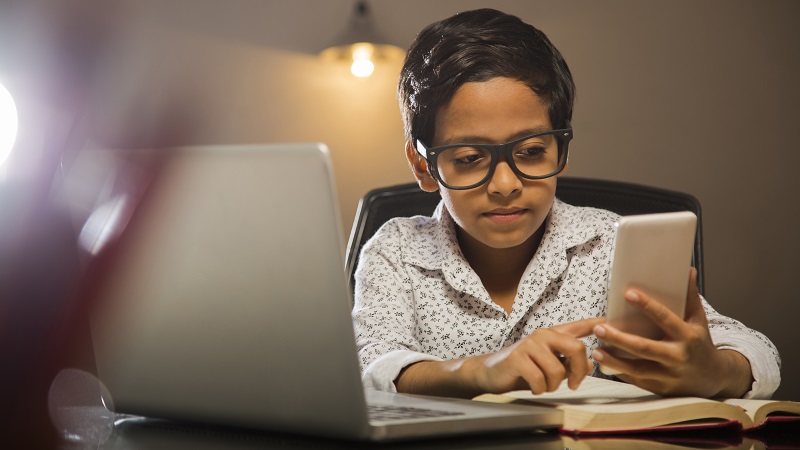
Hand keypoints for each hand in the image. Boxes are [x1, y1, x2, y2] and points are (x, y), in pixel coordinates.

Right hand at [471, 317, 603, 394]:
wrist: (491, 372)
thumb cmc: (522, 368)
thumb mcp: (549, 365)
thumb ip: (569, 362)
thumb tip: (590, 364)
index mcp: (552, 335)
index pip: (578, 326)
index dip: (595, 324)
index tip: (608, 320)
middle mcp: (543, 335)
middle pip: (576, 348)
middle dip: (579, 371)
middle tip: (573, 384)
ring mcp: (530, 345)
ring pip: (558, 371)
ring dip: (553, 385)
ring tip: (543, 384)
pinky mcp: (518, 358)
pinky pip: (540, 380)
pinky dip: (539, 389)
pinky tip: (532, 386)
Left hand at [592, 268, 752, 397]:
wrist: (713, 378)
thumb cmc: (700, 343)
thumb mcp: (698, 320)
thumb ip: (689, 296)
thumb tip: (686, 270)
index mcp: (688, 336)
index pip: (665, 318)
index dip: (647, 305)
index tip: (628, 293)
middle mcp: (678, 357)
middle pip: (645, 348)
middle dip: (620, 339)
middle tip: (599, 327)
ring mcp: (669, 375)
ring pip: (638, 369)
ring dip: (614, 361)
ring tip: (596, 350)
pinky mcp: (661, 388)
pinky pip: (637, 380)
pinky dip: (620, 372)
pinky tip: (604, 363)